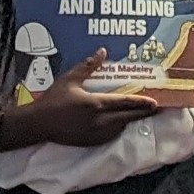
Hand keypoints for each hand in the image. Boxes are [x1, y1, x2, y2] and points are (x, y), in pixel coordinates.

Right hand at [24, 51, 159, 145]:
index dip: (142, 103)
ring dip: (130, 121)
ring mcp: (95, 134)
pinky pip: (111, 136)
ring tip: (140, 115)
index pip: (125, 103)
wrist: (38, 124)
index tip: (155, 102)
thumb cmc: (53, 100)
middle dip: (143, 114)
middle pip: (128, 117)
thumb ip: (88, 65)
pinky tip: (121, 124)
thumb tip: (102, 51)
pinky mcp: (90, 142)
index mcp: (96, 104)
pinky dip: (118, 129)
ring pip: (120, 128)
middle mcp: (99, 121)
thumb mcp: (70, 79)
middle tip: (156, 110)